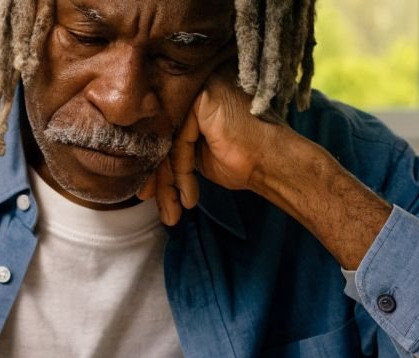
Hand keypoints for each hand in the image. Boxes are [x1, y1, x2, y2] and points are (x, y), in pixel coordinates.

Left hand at [138, 62, 288, 225]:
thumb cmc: (245, 161)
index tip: (148, 195)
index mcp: (195, 96)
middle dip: (157, 175)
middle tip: (151, 203)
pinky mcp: (204, 98)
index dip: (156, 166)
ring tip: (172, 212)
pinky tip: (188, 195)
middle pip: (164, 134)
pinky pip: (181, 140)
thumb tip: (143, 164)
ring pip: (170, 140)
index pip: (165, 130)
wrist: (275, 163)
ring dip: (168, 182)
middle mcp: (196, 85)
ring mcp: (200, 87)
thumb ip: (173, 149)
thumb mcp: (198, 155)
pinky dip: (182, 172)